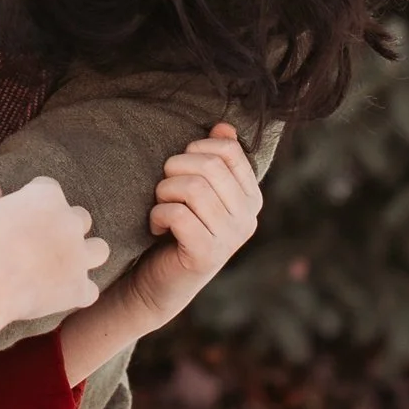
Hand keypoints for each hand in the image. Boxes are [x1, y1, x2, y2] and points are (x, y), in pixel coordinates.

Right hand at [0, 176, 108, 328]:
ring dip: (85, 256)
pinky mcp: (79, 288)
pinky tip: (61, 296)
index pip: (49, 189)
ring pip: (99, 250)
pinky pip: (90, 290)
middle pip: (80, 218)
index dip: (35, 202)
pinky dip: (78, 292)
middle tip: (42, 243)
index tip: (22, 216)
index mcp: (46, 196)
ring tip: (65, 266)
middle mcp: (70, 221)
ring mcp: (79, 256)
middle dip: (65, 228)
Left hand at [135, 123, 261, 315]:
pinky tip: (158, 226)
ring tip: (161, 207)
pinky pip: (178, 214)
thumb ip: (214, 160)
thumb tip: (224, 126)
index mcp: (251, 198)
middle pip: (209, 166)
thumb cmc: (176, 228)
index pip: (229, 150)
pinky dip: (158, 215)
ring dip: (164, 193)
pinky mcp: (206, 255)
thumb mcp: (198, 191)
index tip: (182, 168)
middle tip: (164, 189)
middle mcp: (248, 218)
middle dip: (174, 169)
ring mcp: (230, 239)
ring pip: (192, 188)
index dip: (196, 149)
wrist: (159, 282)